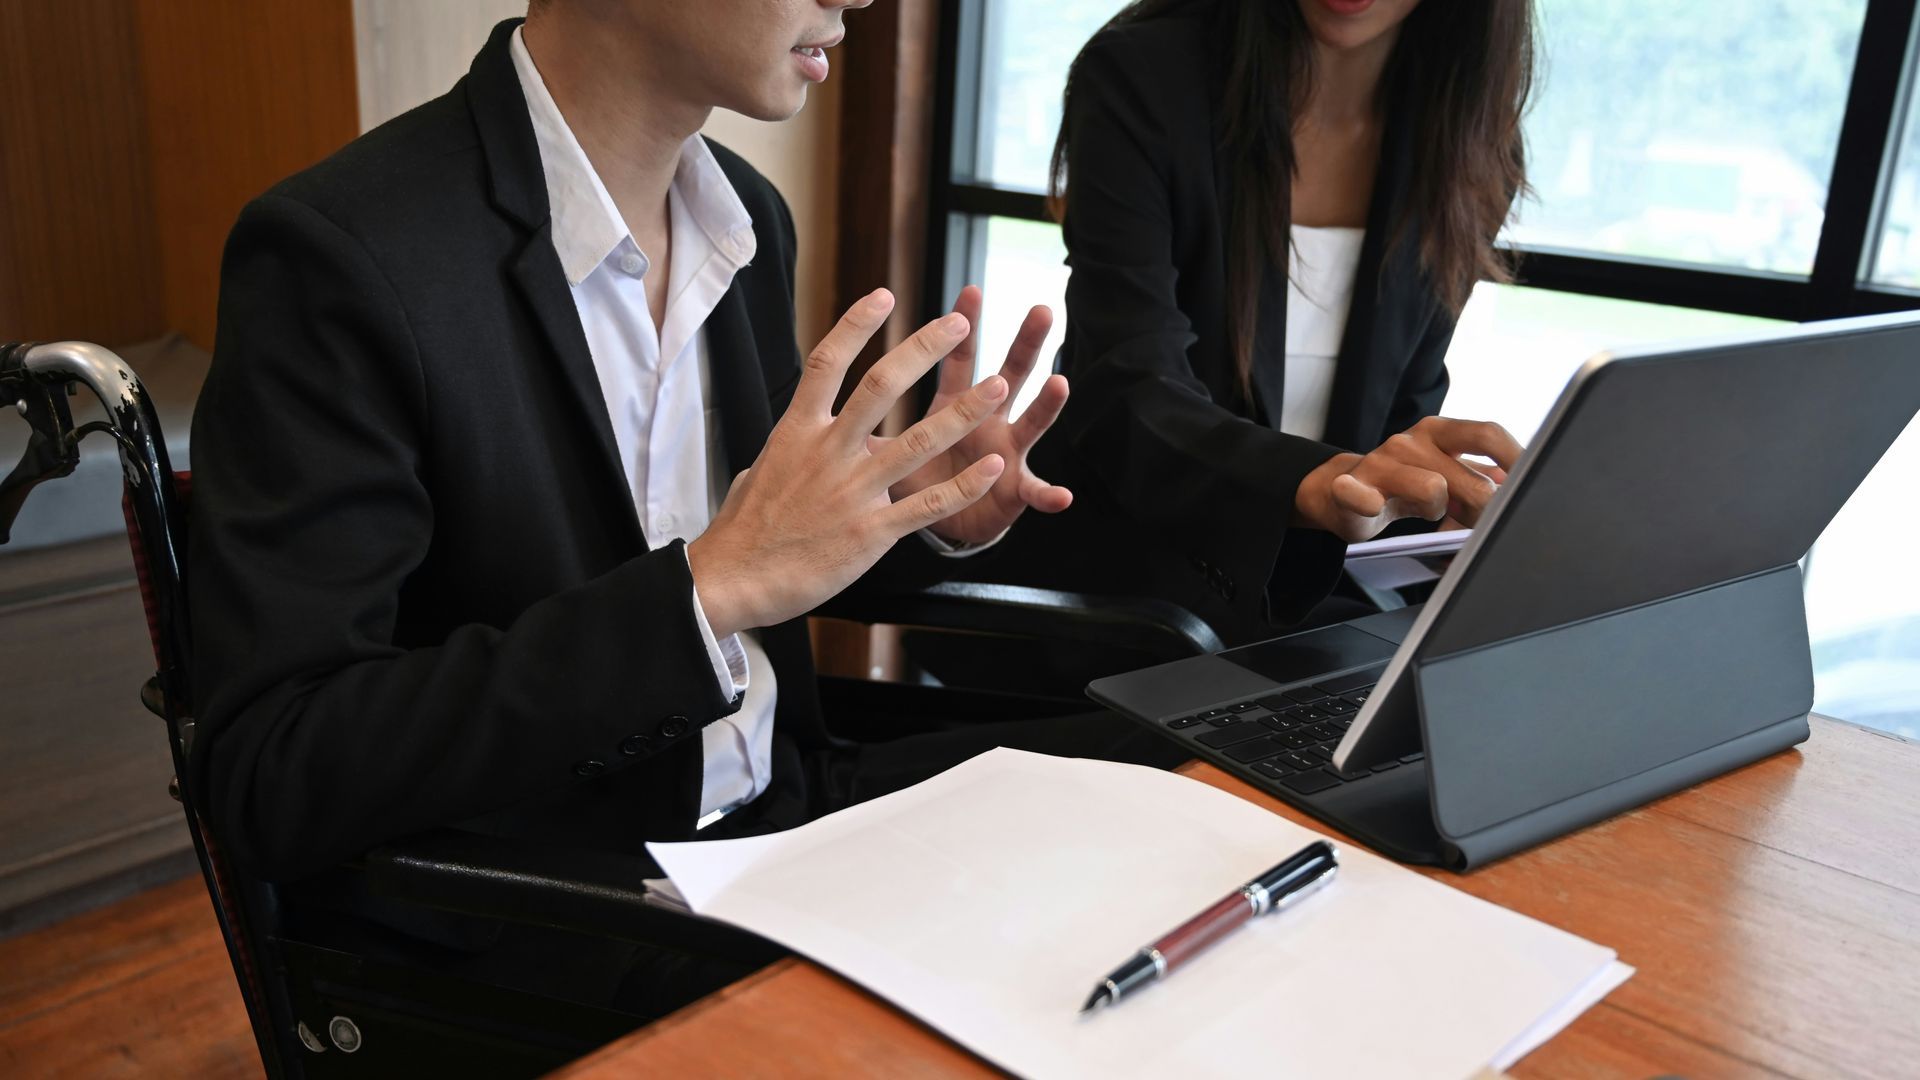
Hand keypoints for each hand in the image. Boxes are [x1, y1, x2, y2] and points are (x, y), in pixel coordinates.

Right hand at [687, 290, 1008, 636]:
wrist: (736, 579)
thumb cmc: (746, 528)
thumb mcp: (761, 470)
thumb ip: (790, 446)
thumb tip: (796, 434)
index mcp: (797, 431)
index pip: (827, 362)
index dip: (857, 325)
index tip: (884, 295)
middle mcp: (828, 452)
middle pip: (881, 386)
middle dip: (924, 349)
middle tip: (958, 324)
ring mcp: (852, 492)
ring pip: (919, 442)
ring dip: (964, 412)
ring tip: (998, 385)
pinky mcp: (870, 532)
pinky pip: (927, 506)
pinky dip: (964, 486)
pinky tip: (991, 467)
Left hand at [879, 286, 1071, 544]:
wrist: (940, 522)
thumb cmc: (912, 478)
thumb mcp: (886, 447)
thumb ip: (863, 420)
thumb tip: (818, 394)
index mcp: (953, 407)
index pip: (959, 358)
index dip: (962, 328)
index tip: (970, 291)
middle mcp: (988, 422)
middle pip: (1010, 375)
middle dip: (1025, 344)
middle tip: (1042, 310)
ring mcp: (1006, 453)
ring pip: (1031, 423)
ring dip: (1046, 404)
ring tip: (1060, 382)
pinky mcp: (1013, 492)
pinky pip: (1033, 493)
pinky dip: (1048, 495)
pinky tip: (1063, 495)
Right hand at [1293, 416, 1522, 542]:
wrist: (1339, 491)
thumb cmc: (1403, 485)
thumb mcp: (1445, 473)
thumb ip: (1481, 475)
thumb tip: (1522, 482)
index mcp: (1439, 432)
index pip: (1487, 435)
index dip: (1516, 458)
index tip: (1534, 483)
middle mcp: (1411, 441)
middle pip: (1471, 479)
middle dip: (1486, 511)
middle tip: (1480, 527)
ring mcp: (1380, 463)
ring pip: (1433, 489)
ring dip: (1439, 512)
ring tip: (1428, 517)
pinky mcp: (1349, 488)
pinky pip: (1363, 496)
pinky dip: (1371, 503)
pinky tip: (1374, 506)